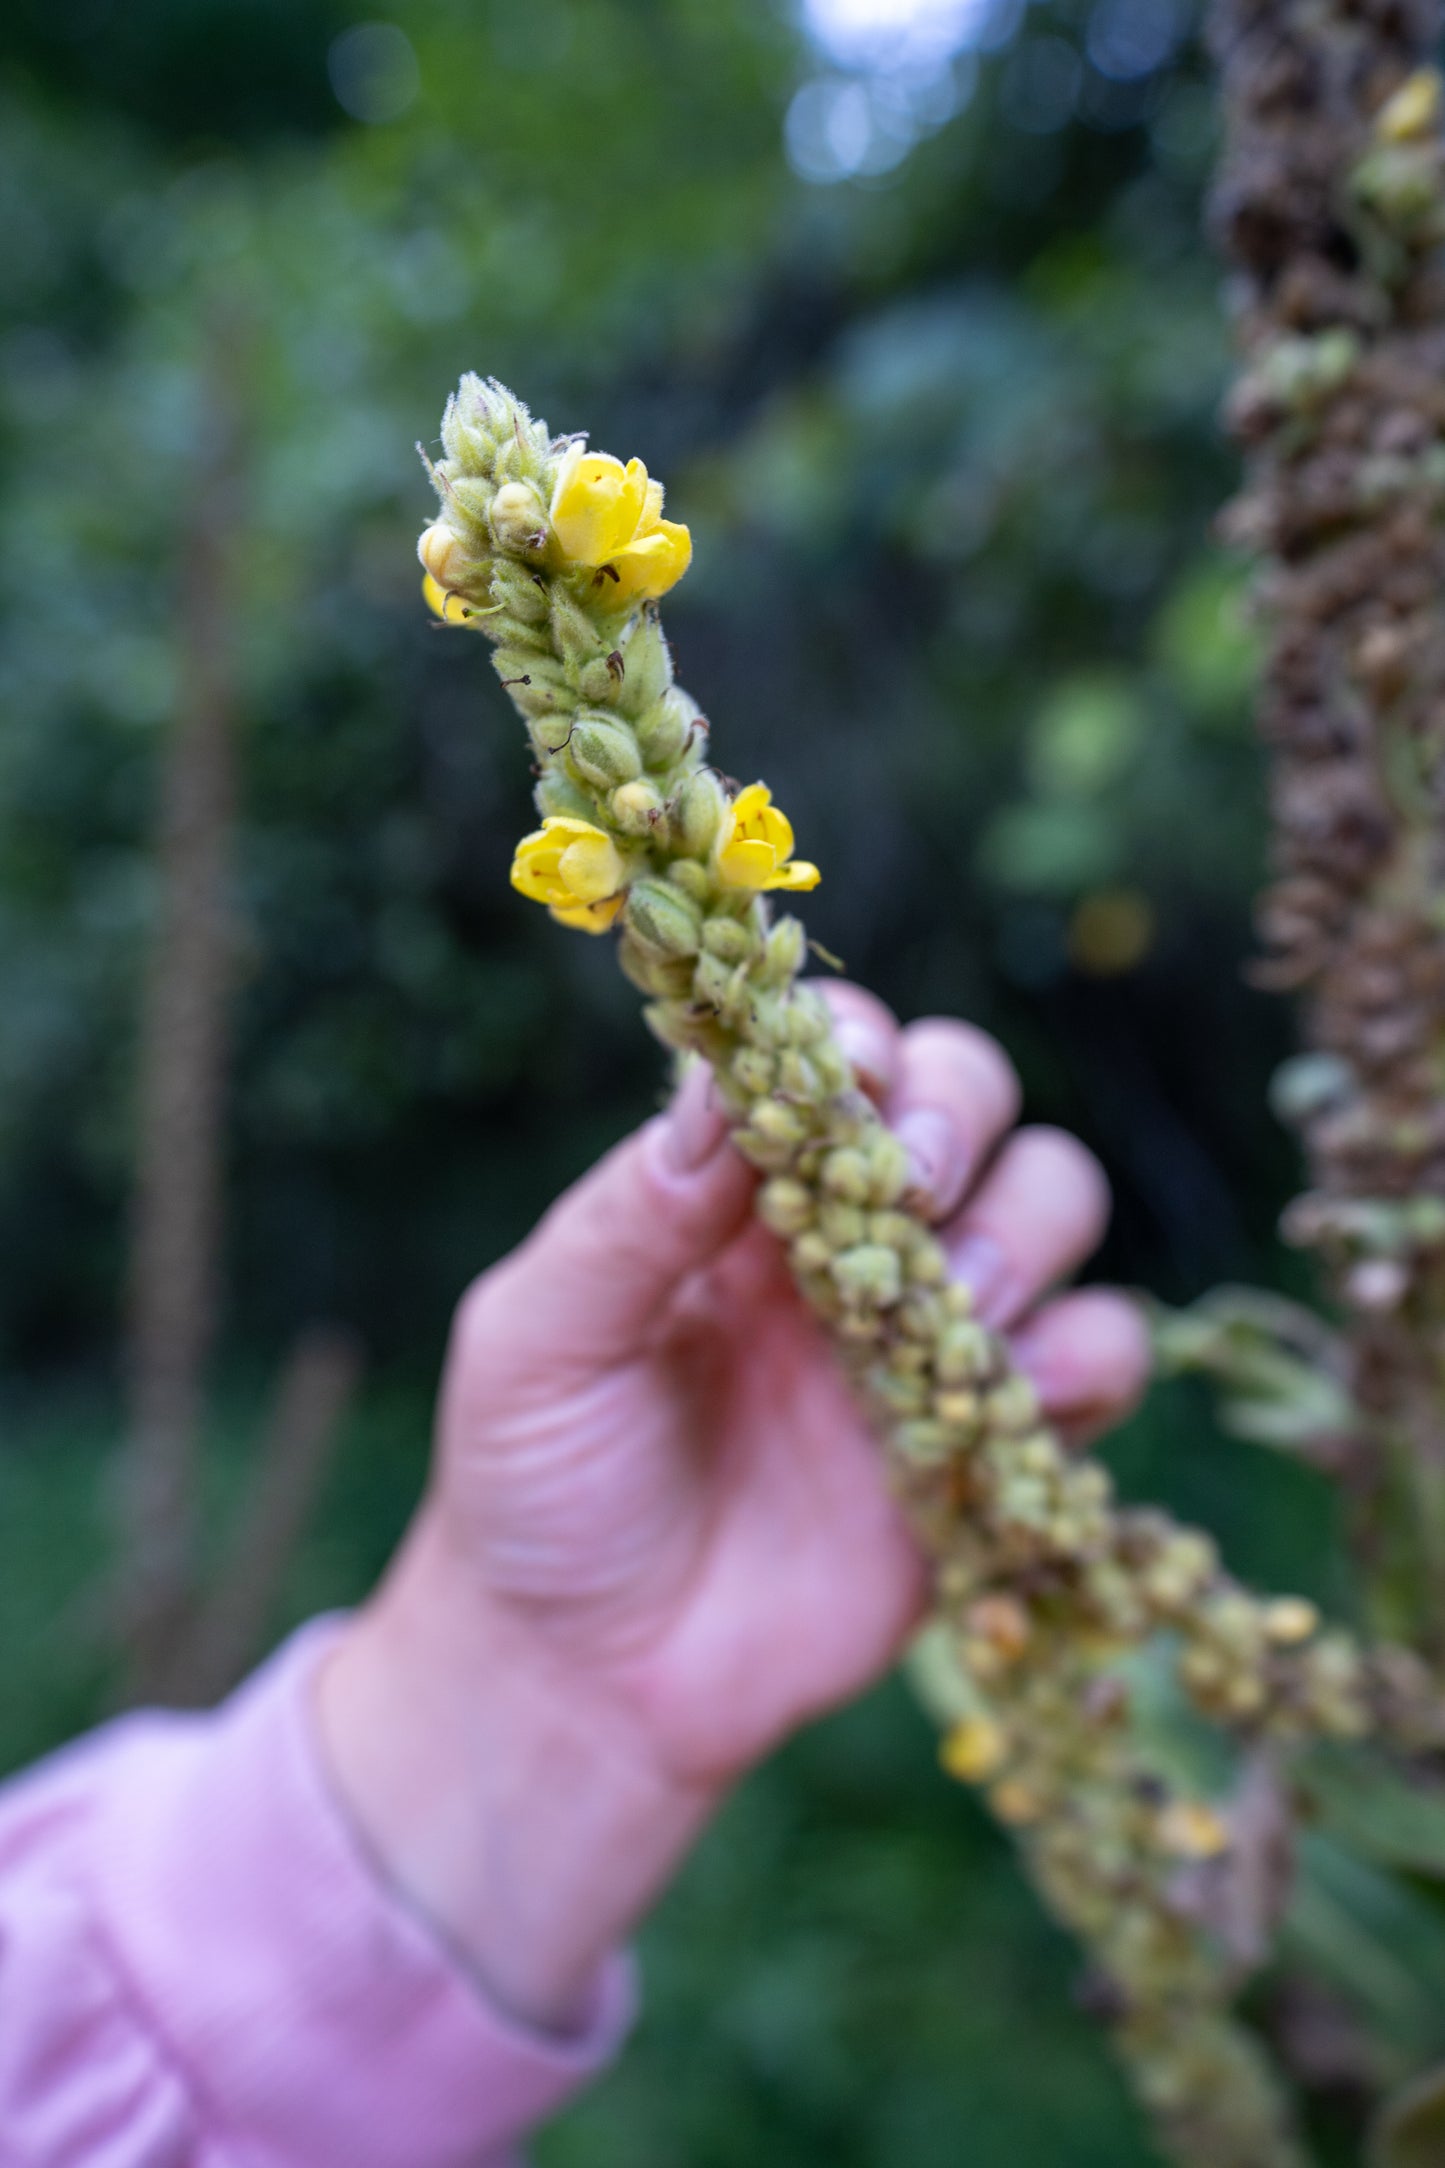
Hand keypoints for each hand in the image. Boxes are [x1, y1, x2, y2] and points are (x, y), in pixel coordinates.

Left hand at [318, 989, 1146, 2030]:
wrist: (588, 1678)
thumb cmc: (538, 1488)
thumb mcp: (537, 1341)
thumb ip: (624, 1218)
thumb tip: (718, 1092)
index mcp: (738, 1189)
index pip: (833, 1057)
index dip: (857, 1045)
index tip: (841, 1083)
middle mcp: (848, 1236)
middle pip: (968, 1097)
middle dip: (960, 1114)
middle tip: (912, 1186)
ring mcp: (927, 1333)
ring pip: (1051, 1201)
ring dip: (1025, 1227)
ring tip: (955, 1301)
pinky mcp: (989, 1442)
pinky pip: (1098, 1356)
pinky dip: (1088, 1354)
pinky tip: (1011, 1396)